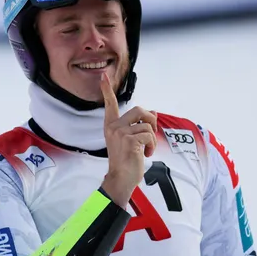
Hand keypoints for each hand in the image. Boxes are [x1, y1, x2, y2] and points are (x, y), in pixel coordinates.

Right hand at [100, 73, 157, 206]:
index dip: (107, 90)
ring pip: (147, 125)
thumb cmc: (126, 160)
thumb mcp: (132, 140)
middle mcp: (113, 127)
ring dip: (151, 139)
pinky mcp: (129, 140)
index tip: (103, 76)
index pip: (110, 105)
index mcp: (111, 126)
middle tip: (150, 134)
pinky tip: (145, 154)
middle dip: (150, 120)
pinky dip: (151, 146)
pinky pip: (149, 135)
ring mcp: (120, 133)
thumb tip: (153, 112)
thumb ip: (139, 125)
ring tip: (145, 150)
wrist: (121, 178)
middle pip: (139, 110)